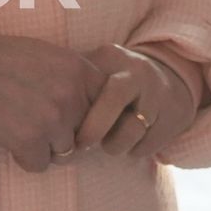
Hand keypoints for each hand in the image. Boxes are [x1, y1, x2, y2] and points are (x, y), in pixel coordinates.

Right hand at [0, 34, 99, 171]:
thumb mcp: (51, 55)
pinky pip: (40, 165)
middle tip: (41, 123)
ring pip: (65, 152)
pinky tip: (11, 140)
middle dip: (68, 134)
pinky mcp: (29, 140)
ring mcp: (53, 120)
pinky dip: (25, 158)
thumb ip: (78, 79)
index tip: (77, 118)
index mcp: (81, 70)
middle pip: (88, 133)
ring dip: (45, 147)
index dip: (91, 116)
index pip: (108, 106)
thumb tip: (98, 108)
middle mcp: (72, 95)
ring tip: (23, 128)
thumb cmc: (5, 60)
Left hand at [74, 44, 200, 159]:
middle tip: (81, 144)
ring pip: (129, 131)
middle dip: (92, 130)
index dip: (74, 111)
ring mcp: (160, 96)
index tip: (63, 126)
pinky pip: (145, 147)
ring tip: (108, 144)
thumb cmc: (119, 81)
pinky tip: (130, 143)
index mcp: (115, 59)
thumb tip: (36, 99)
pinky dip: (134, 151)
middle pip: (112, 102)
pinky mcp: (174, 119)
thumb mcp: (98, 68)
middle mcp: (140, 74)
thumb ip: (72, 78)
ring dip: (114, 145)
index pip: (88, 83)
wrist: (173, 82)